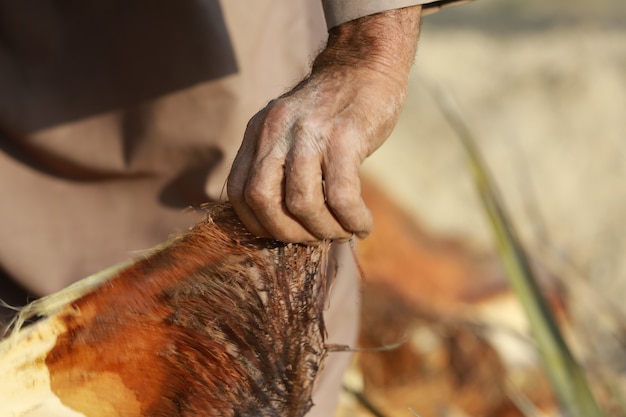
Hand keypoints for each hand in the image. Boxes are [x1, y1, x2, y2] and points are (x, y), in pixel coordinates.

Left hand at [227, 6, 421, 243]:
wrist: (365, 65)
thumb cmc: (331, 109)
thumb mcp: (290, 128)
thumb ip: (278, 165)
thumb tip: (283, 223)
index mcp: (259, 132)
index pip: (238, 191)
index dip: (256, 224)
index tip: (283, 234)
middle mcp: (276, 130)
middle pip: (262, 200)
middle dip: (287, 233)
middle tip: (313, 239)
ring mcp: (310, 132)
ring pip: (302, 202)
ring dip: (323, 230)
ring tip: (341, 232)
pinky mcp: (345, 137)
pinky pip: (341, 196)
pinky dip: (352, 220)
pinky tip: (362, 225)